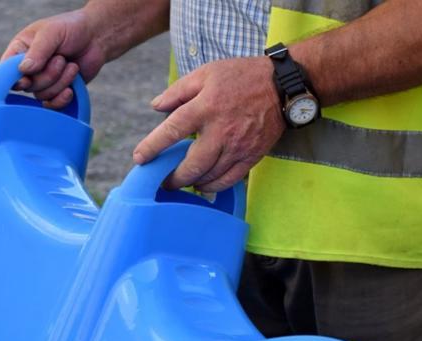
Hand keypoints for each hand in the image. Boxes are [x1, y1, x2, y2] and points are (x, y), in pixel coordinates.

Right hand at [1, 9, 106, 108]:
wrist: (96, 39)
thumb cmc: (71, 29)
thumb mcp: (52, 33)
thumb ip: (38, 50)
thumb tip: (23, 70)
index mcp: (20, 50)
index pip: (6, 70)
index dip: (14, 78)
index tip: (27, 76)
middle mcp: (28, 69)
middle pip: (27, 86)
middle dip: (48, 75)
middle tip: (62, 59)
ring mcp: (42, 82)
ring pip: (42, 95)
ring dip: (60, 82)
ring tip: (72, 66)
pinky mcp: (56, 92)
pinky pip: (52, 105)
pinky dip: (62, 99)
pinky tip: (71, 89)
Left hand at [133, 56, 285, 192]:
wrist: (282, 86)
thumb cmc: (241, 76)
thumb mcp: (206, 73)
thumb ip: (178, 91)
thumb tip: (156, 107)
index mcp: (205, 107)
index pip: (172, 130)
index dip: (153, 147)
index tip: (140, 158)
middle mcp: (221, 130)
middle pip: (192, 165)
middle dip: (174, 178)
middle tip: (164, 181)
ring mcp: (238, 146)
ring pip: (210, 176)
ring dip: (192, 183)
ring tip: (182, 182)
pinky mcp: (252, 156)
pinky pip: (229, 180)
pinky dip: (213, 186)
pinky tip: (203, 184)